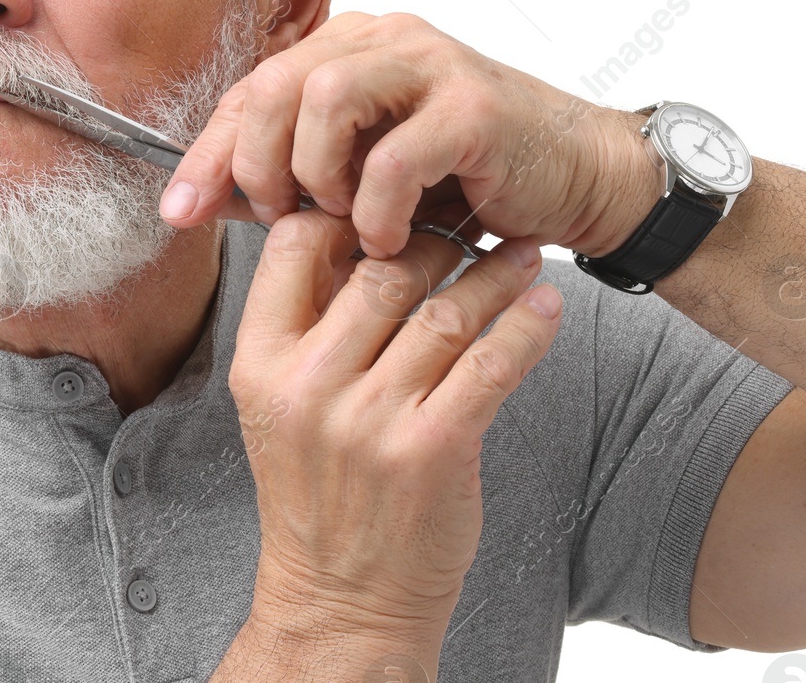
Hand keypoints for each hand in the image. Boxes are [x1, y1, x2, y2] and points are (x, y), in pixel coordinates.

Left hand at [160, 11, 657, 259]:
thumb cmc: (472, 179)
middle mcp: (386, 40)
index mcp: (352, 47)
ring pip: (325, 97)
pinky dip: (377, 208)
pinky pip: (394, 156)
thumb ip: (295, 178)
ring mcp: (432, 65)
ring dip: (315, 173)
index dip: (210, 150)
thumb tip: (204, 201)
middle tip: (278, 217)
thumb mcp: (366, 176)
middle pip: (276, 80)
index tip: (180, 209)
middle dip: (255, 160)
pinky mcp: (474, 106)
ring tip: (337, 220)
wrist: (580, 179)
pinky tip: (392, 238)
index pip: (253, 86)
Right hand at [231, 205, 561, 650]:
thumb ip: (305, 327)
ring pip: (445, 310)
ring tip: (522, 255)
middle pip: (381, 269)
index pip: (294, 245)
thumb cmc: (314, 495)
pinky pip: (493, 364)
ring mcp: (372, 419)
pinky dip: (528, 326)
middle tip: (470, 222)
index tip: (388, 203)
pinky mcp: (434, 449)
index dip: (346, 211)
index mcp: (260, 363)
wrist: (338, 600)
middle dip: (435, 238)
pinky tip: (545, 306)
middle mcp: (310, 385)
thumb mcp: (276, 406)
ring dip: (495, 274)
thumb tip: (358, 239)